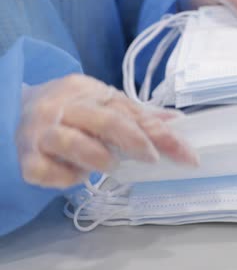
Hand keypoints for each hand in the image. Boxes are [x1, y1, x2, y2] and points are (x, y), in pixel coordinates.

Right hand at [16, 74, 198, 188]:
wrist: (16, 111)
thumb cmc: (73, 111)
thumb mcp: (106, 105)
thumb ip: (139, 115)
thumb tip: (177, 121)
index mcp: (90, 91)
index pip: (133, 112)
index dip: (162, 134)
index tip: (188, 156)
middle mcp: (65, 108)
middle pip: (106, 121)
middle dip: (136, 141)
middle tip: (153, 159)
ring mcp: (42, 133)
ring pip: (73, 143)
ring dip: (100, 159)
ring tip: (111, 166)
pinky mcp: (27, 158)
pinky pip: (48, 171)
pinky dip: (67, 178)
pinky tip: (77, 176)